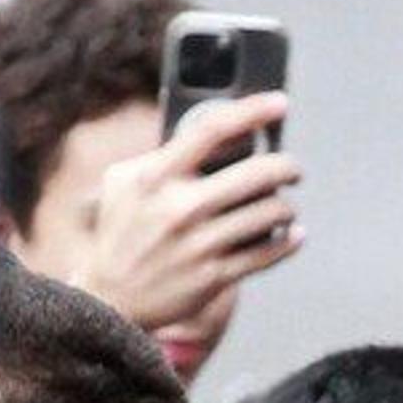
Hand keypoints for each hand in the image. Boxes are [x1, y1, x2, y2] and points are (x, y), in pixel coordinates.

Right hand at [73, 93, 302, 345]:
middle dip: (287, 167)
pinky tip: (292, 234)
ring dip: (286, 207)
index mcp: (154, 177)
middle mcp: (178, 208)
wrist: (109, 298)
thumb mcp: (123, 183)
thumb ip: (161, 156)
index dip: (252, 111)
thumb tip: (214, 135)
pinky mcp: (213, 276)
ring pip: (270, 213)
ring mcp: (198, 244)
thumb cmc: (121, 232)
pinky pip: (268, 252)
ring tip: (283, 207)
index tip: (279, 104)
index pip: (212, 129)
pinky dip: (288, 240)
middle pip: (258, 172)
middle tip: (292, 169)